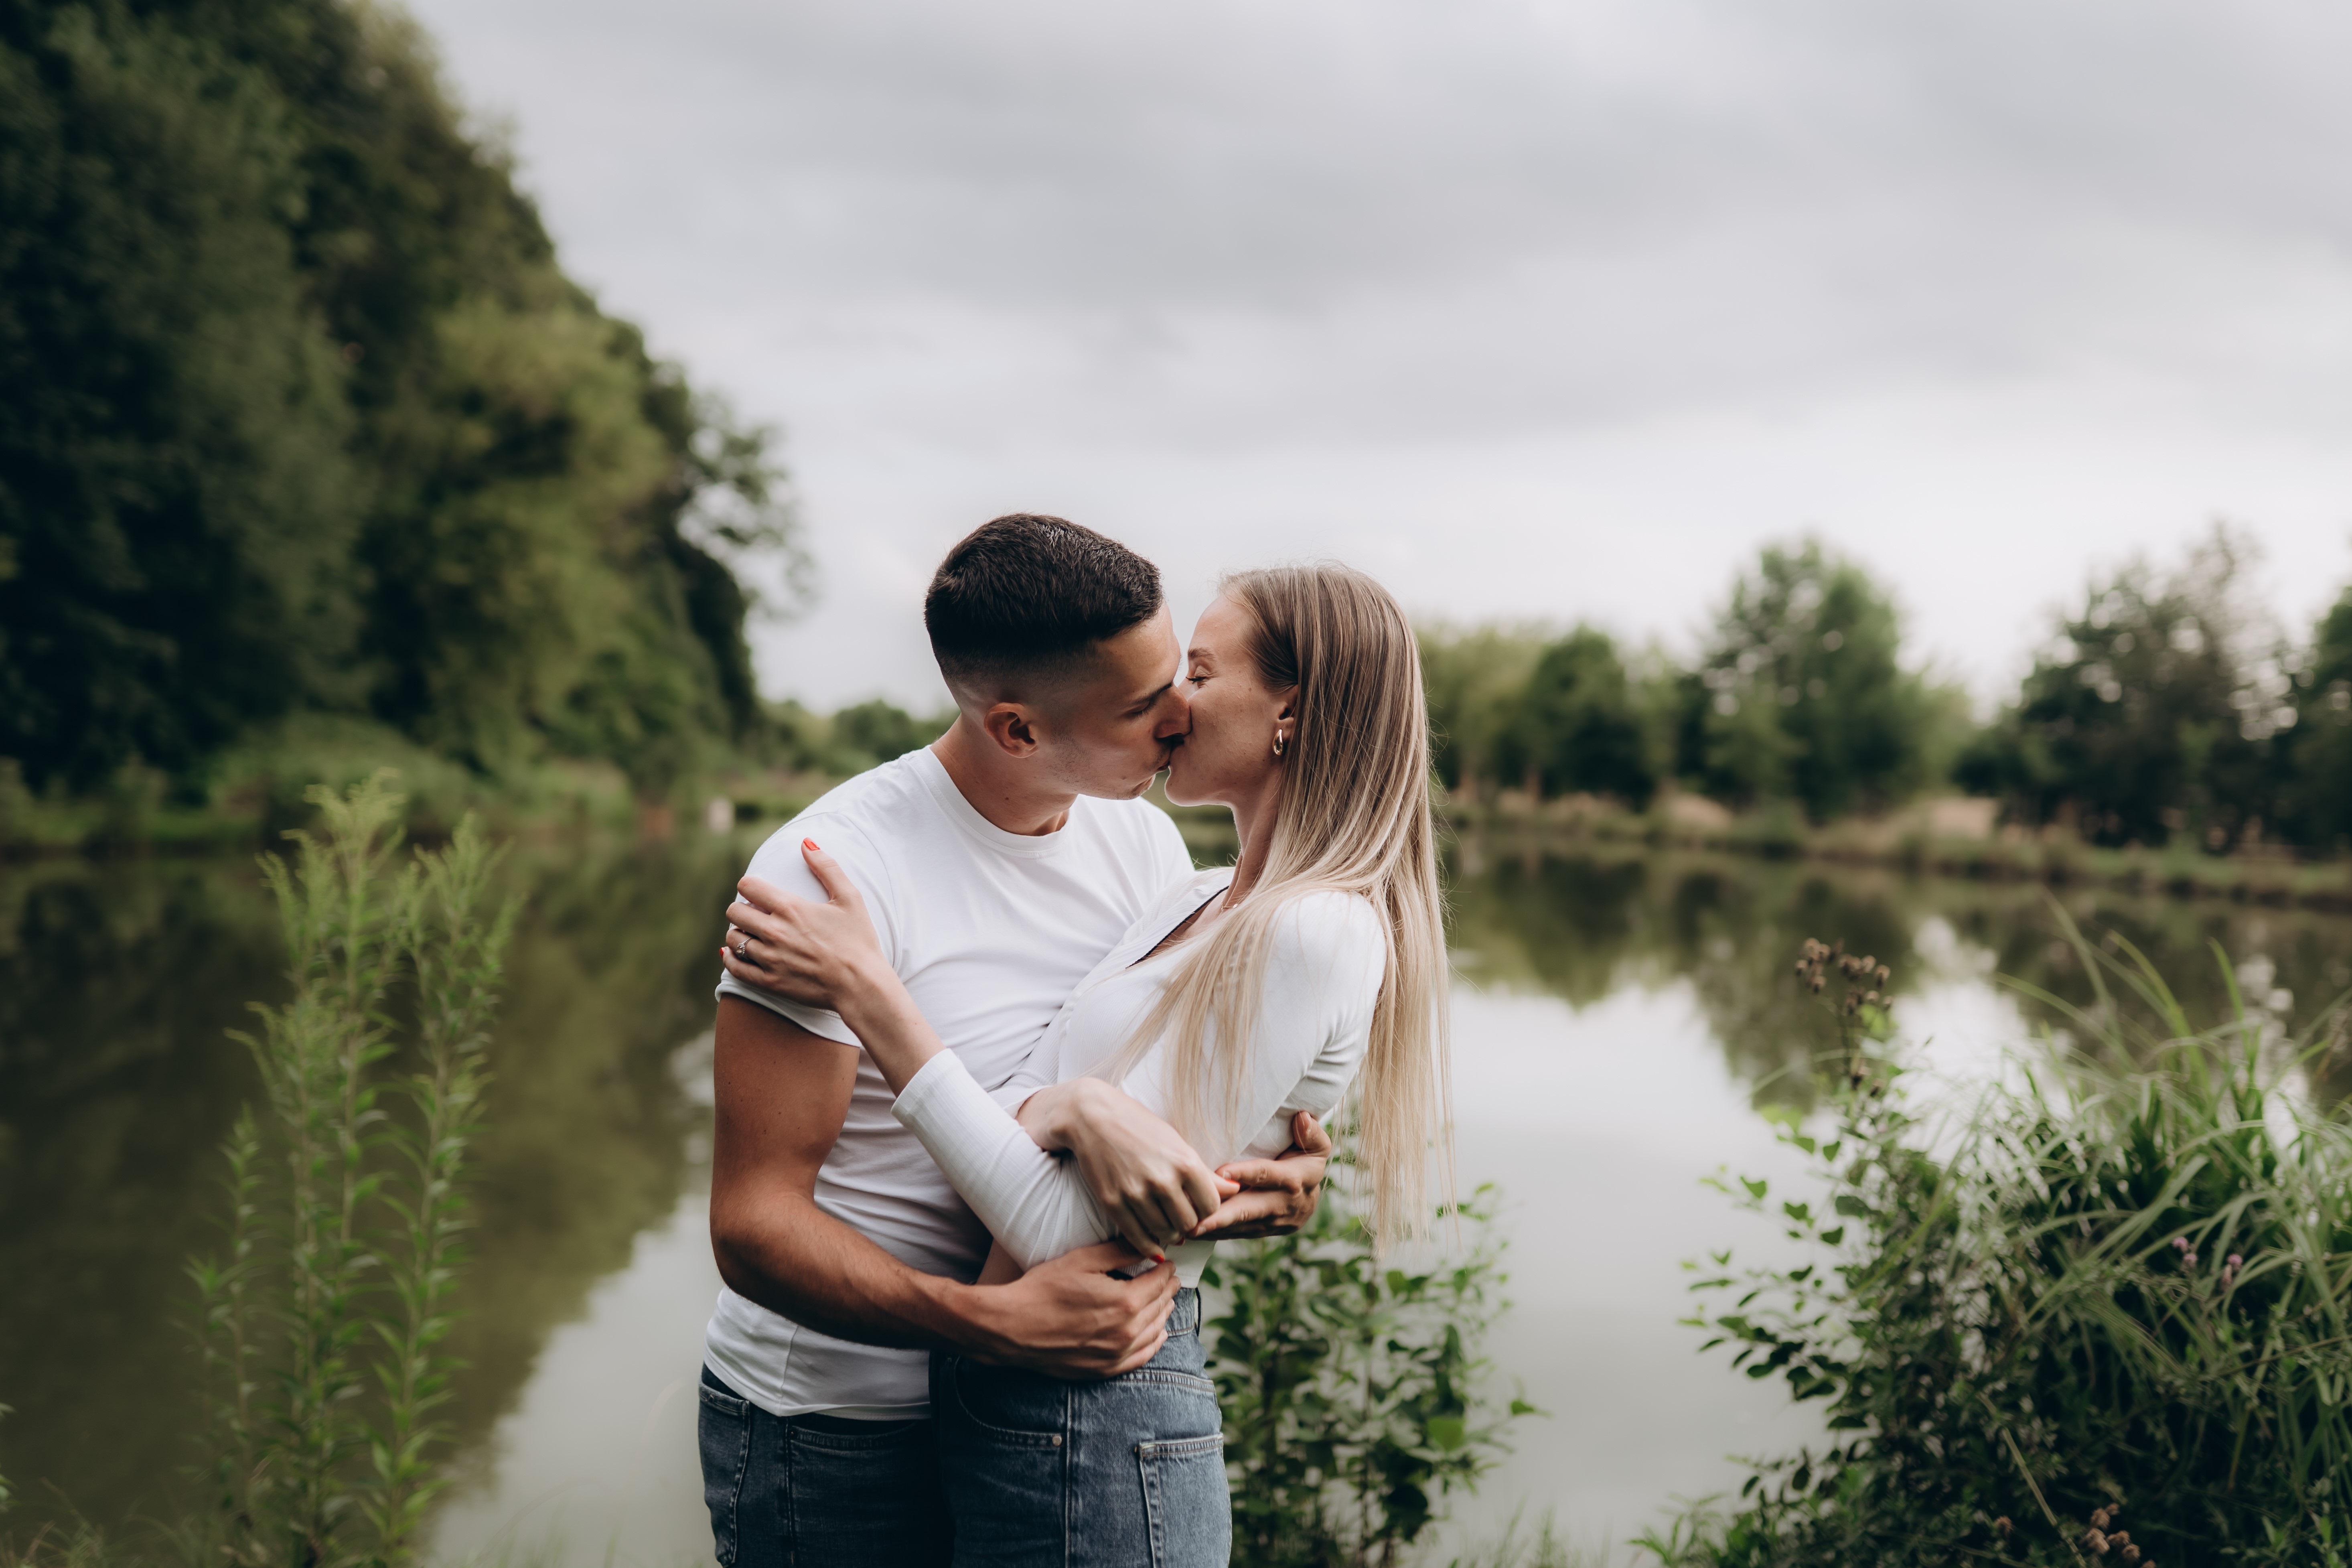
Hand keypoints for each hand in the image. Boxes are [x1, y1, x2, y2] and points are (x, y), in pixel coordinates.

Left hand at [719, 843, 882, 1010]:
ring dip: (739, 933)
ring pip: (732, 939)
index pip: (748, 886)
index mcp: (791, 908)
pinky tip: (737, 954)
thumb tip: (806, 842)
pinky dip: (731, 958)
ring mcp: (770, 958)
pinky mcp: (769, 981)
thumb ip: (827, 867)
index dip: (750, 885)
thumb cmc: (859, 940)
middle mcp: (775, 931)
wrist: (861, 985)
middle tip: (755, 913)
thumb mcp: (850, 898)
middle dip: (742, 908)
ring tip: (752, 934)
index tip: (758, 891)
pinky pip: (735, 968)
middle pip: (734, 911)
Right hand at [961, 1240, 1179, 1377]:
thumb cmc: (1043, 1289)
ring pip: (1156, 1331)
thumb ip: (1119, 1252)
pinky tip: (1158, 1334)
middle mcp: (1127, 1331)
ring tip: (1166, 1301)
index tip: (1168, 1263)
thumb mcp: (1082, 1260)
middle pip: (1161, 1306)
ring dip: (1164, 1313)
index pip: (1159, 1282)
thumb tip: (1150, 1245)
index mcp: (1125, 1302)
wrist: (1013, 1327)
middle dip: (1167, 1289)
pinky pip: (1142, 1356)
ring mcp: (1117, 1354)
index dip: (1166, 1270)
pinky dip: (1154, 1342)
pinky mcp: (1105, 1369)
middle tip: (1170, 1278)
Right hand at [1018, 1079, 1229, 1259]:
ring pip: (1165, 1233)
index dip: (1207, 1209)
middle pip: (1189, 1223)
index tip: (1199, 1206)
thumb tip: (1235, 1190)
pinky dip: (1149, 1246)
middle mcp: (1162, 1181)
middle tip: (1183, 1218)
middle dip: (1189, 1224)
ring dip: (1170, 1234)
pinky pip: (1137, 1237)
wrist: (1091, 1117)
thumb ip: (1204, 1173)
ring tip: (1169, 1227)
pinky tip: (1155, 1246)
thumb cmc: (1139, 1125)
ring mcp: (1136, 1194)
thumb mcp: (1176, 1142)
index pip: (1211, 1206)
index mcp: (1184, 1162)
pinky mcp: (1112, 1203)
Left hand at [1190, 1111, 1331, 1240]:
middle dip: (1223, 1216)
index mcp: (1298, 1179)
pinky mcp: (1263, 1233)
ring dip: (1214, 1228)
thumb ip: (1311, 1133)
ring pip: (1241, 1226)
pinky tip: (1193, 1232)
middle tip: (1195, 1221)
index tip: (1221, 1172)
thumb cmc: (1307, 1160)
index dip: (1246, 1173)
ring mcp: (1275, 1223)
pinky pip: (1237, 1234)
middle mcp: (1286, 1205)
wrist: (1311, 1196)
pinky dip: (1216, 1233)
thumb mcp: (1317, 1145)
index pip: (1269, 1175)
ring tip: (1186, 1228)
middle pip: (1251, 1210)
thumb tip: (1302, 1118)